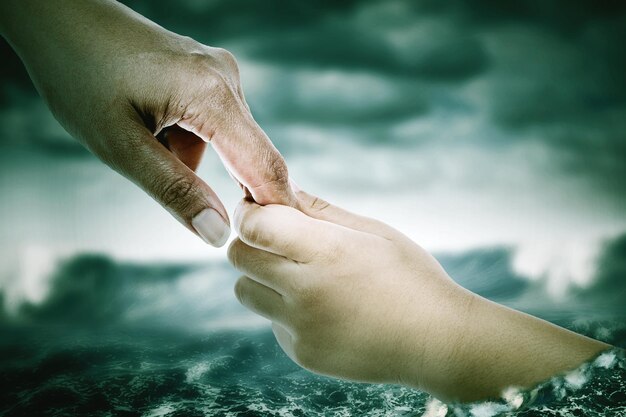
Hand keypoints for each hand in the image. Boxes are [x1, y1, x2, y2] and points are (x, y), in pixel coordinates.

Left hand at [0, 0, 295, 245]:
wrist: (60, 17)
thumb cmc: (79, 74)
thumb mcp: (120, 145)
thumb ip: (174, 190)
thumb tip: (218, 233)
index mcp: (211, 95)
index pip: (263, 164)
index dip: (278, 208)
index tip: (285, 242)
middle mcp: (225, 79)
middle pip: (254, 154)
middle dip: (237, 191)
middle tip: (211, 222)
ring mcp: (218, 73)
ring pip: (230, 142)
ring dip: (198, 162)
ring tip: (148, 148)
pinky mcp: (206, 74)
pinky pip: (214, 124)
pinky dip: (190, 142)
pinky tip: (154, 132)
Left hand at [227, 190, 608, 401]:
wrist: (438, 342)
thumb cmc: (411, 276)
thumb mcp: (372, 231)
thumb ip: (320, 211)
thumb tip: (281, 192)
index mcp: (327, 252)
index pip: (254, 225)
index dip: (249, 211)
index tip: (259, 206)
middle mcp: (306, 292)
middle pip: (240, 256)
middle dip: (251, 239)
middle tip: (279, 236)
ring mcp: (301, 328)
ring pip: (246, 290)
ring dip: (260, 276)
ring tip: (299, 273)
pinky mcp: (302, 352)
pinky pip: (272, 320)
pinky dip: (283, 308)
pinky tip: (322, 306)